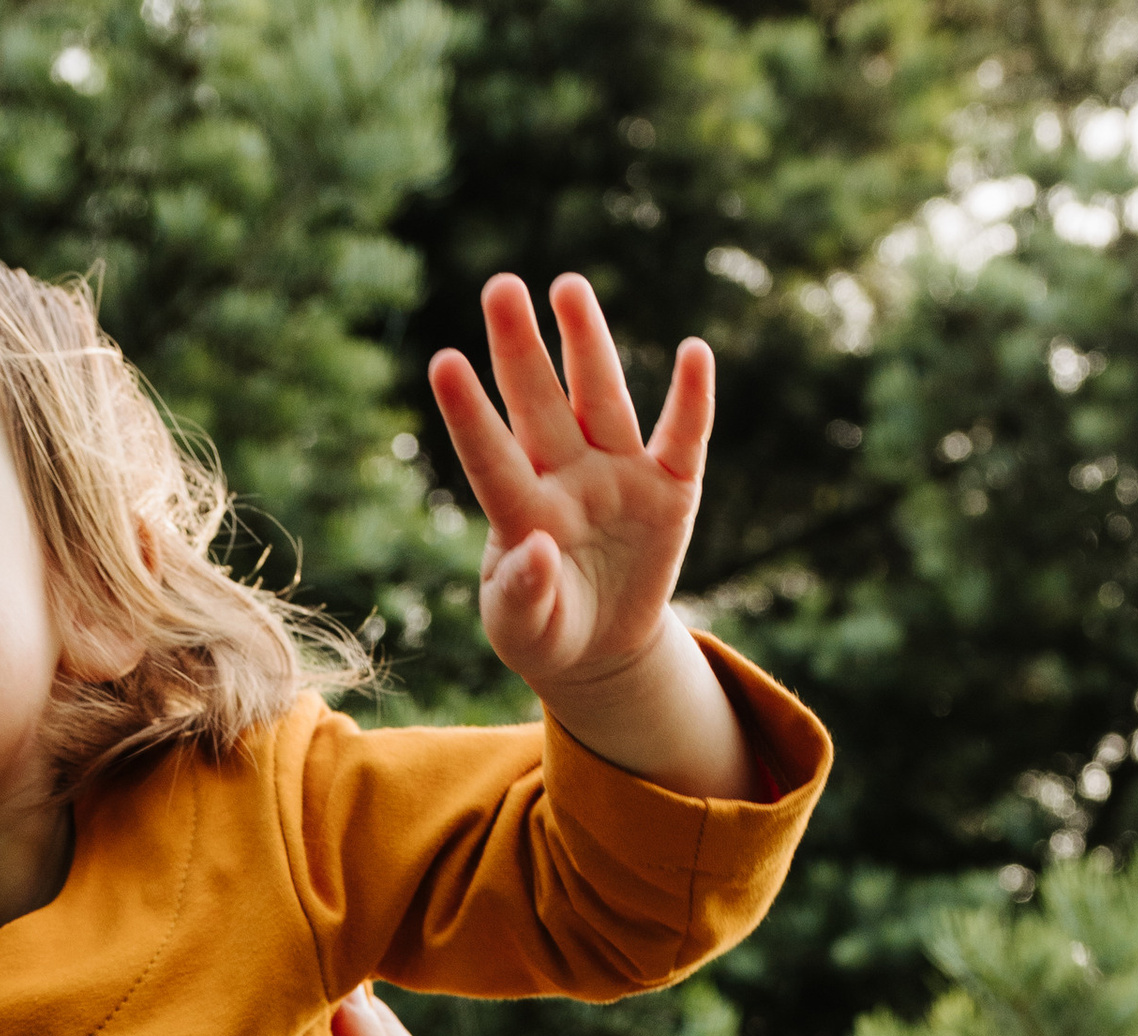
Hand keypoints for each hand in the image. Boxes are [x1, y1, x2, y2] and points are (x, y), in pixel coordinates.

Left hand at [428, 277, 715, 705]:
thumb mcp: (526, 631)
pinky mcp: (670, 489)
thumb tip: (538, 549)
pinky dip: (691, 399)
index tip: (443, 363)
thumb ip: (523, 595)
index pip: (491, 458)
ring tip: (568, 288)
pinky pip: (683, 437)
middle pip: (541, 406)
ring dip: (588, 344)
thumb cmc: (547, 630)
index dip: (469, 415)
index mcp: (522, 511)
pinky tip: (694, 352)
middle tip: (500, 286)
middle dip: (522, 349)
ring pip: (601, 399)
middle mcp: (566, 476)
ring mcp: (619, 475)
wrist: (602, 647)